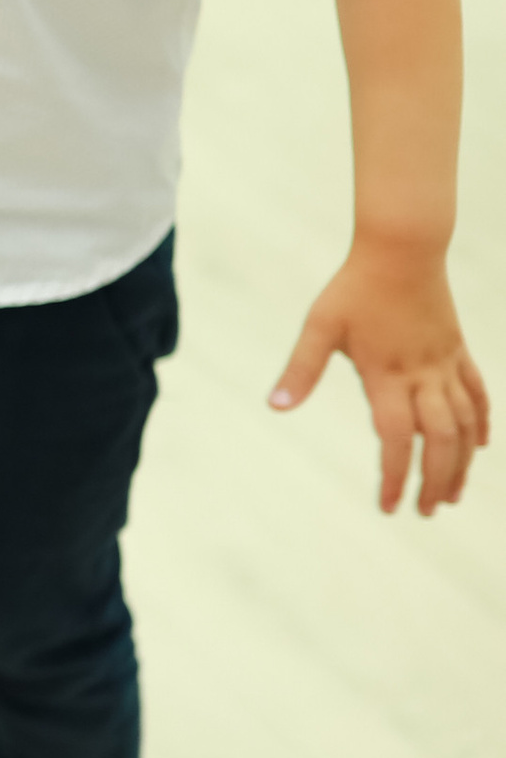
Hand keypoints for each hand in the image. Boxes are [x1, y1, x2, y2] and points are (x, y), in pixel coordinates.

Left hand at [270, 248, 491, 514]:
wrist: (402, 246)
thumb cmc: (355, 287)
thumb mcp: (320, 325)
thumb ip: (300, 368)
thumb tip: (276, 406)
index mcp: (386, 374)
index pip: (396, 438)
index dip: (395, 475)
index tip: (389, 507)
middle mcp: (423, 375)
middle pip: (440, 439)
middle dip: (435, 479)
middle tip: (425, 511)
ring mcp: (445, 363)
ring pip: (465, 423)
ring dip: (462, 462)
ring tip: (452, 494)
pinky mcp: (457, 350)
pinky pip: (477, 393)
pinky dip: (481, 422)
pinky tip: (481, 446)